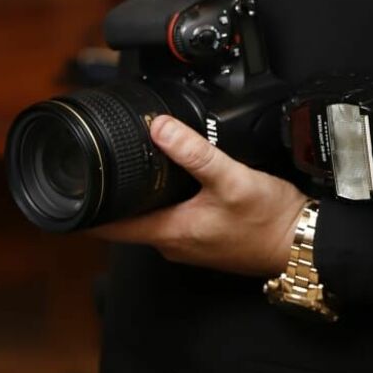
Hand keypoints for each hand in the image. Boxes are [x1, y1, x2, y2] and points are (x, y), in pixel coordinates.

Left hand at [91, 114, 307, 276]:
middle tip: (105, 166)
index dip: (86, 212)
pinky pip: (175, 220)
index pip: (111, 228)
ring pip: (153, 219)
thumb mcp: (230, 178)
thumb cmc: (269, 220)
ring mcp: (190, 245)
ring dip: (145, 197)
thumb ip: (194, 152)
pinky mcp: (207, 240)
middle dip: (117, 195)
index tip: (69, 196)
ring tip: (140, 166)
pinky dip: (168, 201)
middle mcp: (174, 245)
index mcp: (170, 233)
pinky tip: (180, 182)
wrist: (302, 243)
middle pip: (130, 220)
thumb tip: (160, 128)